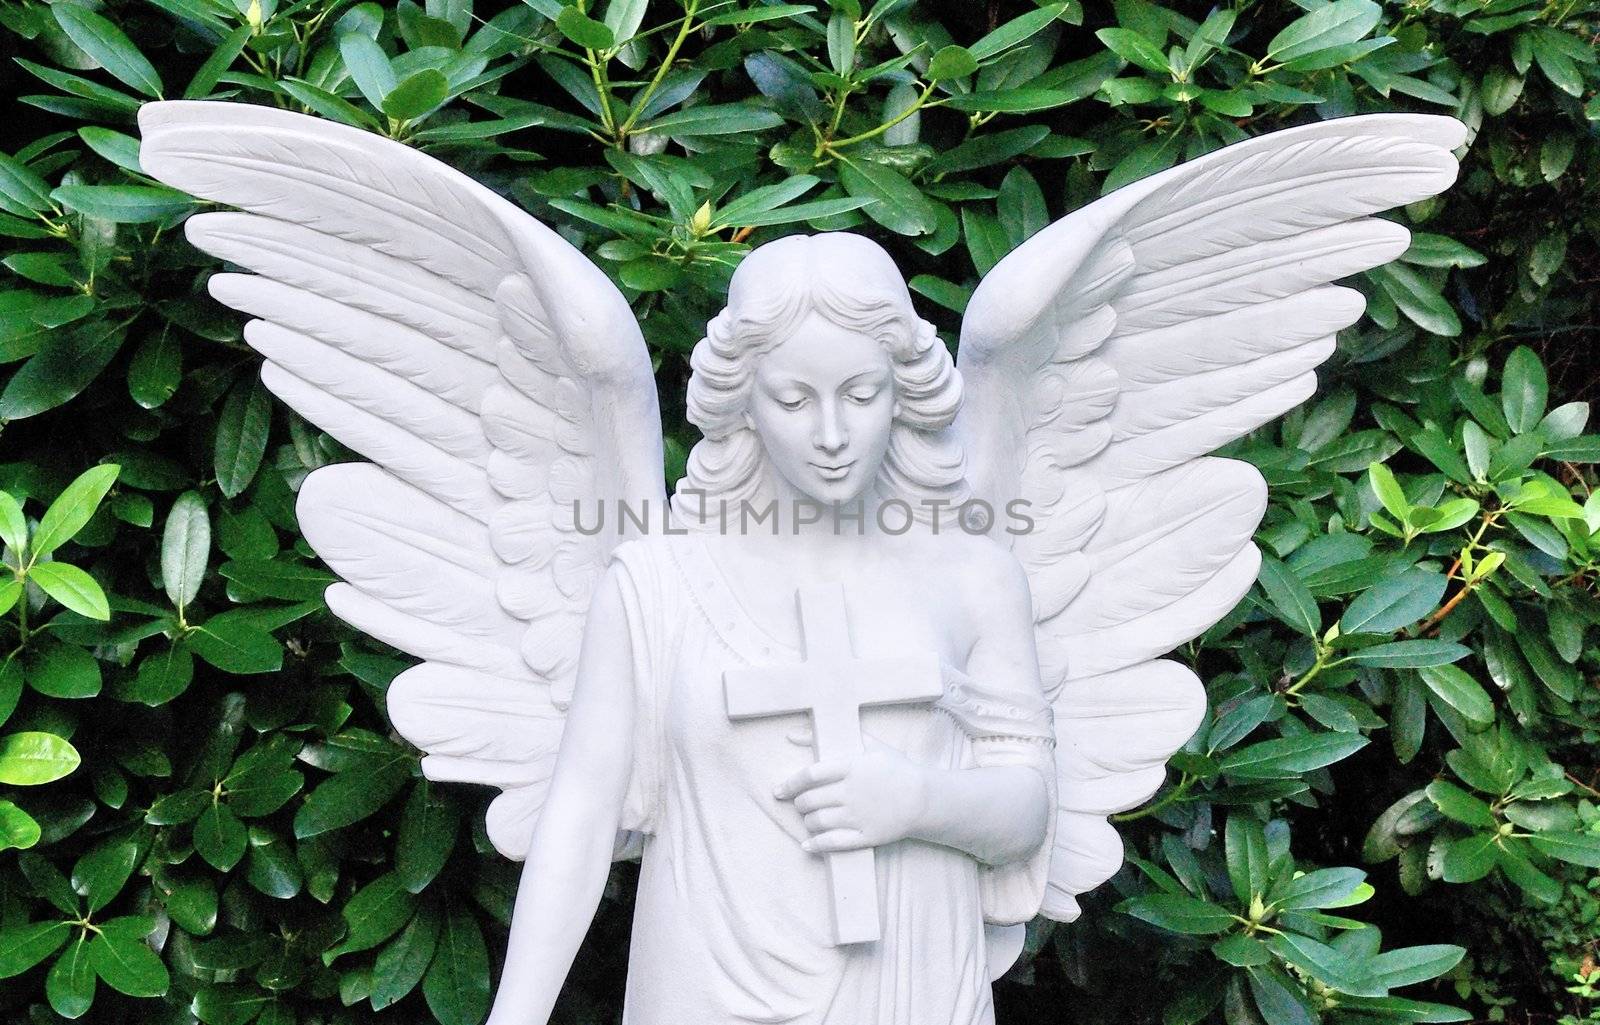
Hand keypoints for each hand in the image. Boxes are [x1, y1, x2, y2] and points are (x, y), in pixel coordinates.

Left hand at [773, 732, 928, 853]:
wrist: (925, 798)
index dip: (790, 783)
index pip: (810, 775)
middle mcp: (852, 792)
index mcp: (852, 767)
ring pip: (817, 822)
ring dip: (807, 821)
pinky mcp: (865, 836)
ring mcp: (858, 816)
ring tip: (809, 818)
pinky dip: (815, 844)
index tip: (779, 790)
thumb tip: (793, 734)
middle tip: (801, 804)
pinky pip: (832, 843)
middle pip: (810, 801)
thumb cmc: (896, 768)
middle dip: (799, 804)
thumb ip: (831, 737)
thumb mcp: (869, 744)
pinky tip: (807, 844)